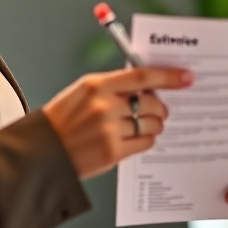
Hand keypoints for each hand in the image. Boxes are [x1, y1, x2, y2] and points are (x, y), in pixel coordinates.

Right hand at [43, 67, 192, 178]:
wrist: (42, 152)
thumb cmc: (63, 119)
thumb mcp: (83, 91)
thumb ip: (113, 85)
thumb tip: (146, 85)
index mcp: (98, 85)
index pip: (142, 76)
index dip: (167, 76)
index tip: (185, 77)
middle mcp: (105, 106)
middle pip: (151, 102)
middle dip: (159, 106)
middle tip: (159, 109)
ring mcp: (109, 130)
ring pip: (151, 123)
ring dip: (154, 124)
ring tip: (146, 124)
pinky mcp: (113, 152)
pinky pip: (145, 142)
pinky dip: (146, 139)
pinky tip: (137, 137)